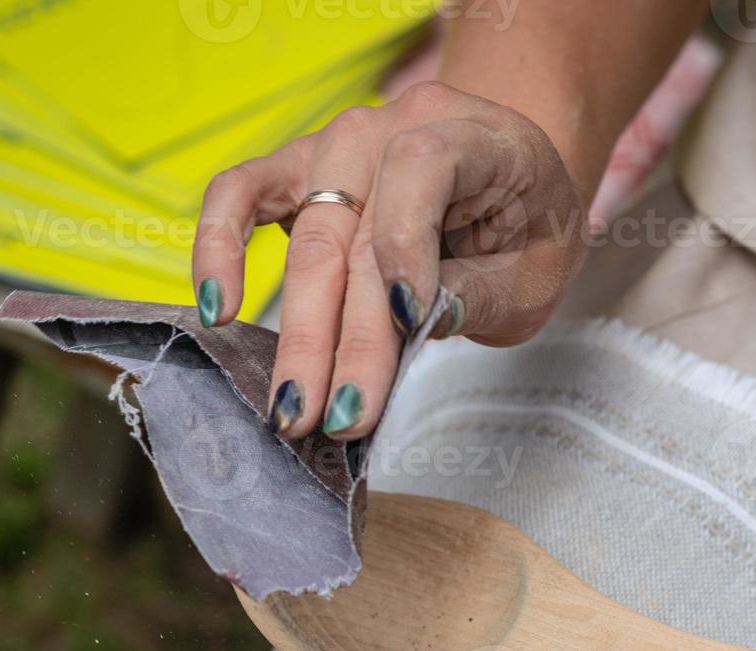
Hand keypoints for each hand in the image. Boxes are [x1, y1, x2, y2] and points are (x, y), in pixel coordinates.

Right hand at [192, 81, 587, 440]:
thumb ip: (485, 289)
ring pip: (304, 237)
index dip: (407, 246)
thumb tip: (420, 322)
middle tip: (338, 419)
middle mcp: (393, 125)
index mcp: (471, 134)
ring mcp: (337, 143)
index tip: (409, 322)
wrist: (506, 177)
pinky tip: (219, 310)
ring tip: (293, 406)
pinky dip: (218, 246)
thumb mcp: (536, 269)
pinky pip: (240, 193)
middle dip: (345, 336)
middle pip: (356, 233)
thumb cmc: (527, 228)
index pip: (421, 170)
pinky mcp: (297, 170)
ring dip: (297, 329)